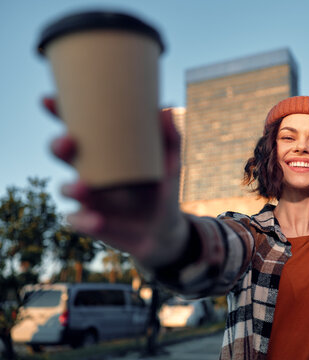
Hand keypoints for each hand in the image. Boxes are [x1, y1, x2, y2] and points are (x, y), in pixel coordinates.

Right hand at [46, 97, 188, 265]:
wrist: (165, 229)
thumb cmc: (163, 188)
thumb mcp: (170, 163)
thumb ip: (171, 137)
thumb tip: (166, 108)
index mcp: (104, 152)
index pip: (77, 129)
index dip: (59, 114)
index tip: (49, 100)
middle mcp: (90, 172)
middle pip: (63, 155)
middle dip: (58, 146)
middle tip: (68, 141)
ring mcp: (89, 198)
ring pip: (66, 188)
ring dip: (70, 186)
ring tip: (83, 187)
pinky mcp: (91, 222)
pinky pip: (78, 220)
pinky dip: (84, 221)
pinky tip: (97, 220)